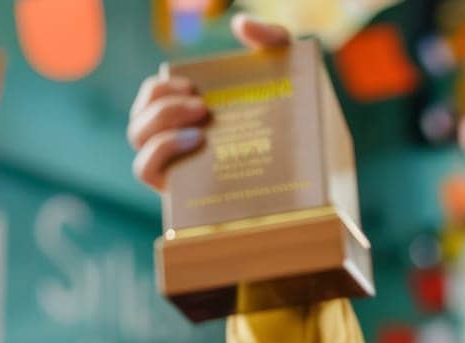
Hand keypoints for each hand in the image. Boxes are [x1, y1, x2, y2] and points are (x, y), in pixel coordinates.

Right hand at [127, 15, 291, 190]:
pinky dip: (158, 150)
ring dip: (159, 124)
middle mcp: (180, 146)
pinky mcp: (184, 196)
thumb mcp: (289, 75)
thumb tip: (240, 24)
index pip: (153, 100)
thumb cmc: (301, 123)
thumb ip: (271, 39)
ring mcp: (180, 172)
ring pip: (138, 141)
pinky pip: (145, 169)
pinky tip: (194, 142)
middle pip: (140, 121)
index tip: (194, 85)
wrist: (326, 171)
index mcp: (191, 120)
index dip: (160, 88)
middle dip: (161, 106)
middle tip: (202, 106)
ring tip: (200, 125)